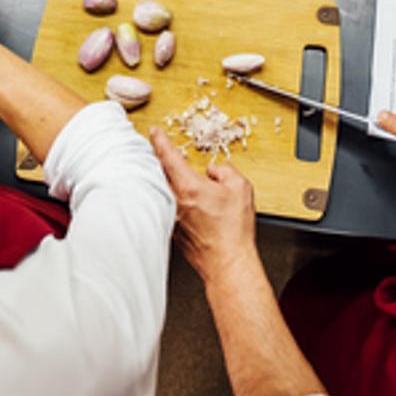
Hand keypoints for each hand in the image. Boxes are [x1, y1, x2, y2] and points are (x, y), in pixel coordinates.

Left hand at [149, 128, 260, 284]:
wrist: (228, 262)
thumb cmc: (233, 231)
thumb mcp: (240, 188)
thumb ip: (225, 171)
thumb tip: (214, 171)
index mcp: (188, 187)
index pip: (168, 156)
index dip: (160, 140)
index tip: (155, 132)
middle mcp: (174, 202)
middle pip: (156, 173)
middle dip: (154, 159)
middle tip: (154, 149)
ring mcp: (171, 217)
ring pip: (159, 191)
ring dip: (159, 180)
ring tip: (163, 173)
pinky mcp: (172, 231)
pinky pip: (164, 208)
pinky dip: (165, 199)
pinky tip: (175, 201)